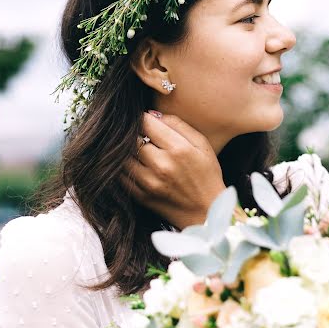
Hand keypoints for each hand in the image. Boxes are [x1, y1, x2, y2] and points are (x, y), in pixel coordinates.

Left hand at [121, 112, 225, 228]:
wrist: (206, 213)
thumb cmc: (207, 175)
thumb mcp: (202, 145)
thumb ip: (179, 125)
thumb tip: (153, 114)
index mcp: (179, 150)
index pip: (147, 123)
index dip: (143, 118)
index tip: (145, 120)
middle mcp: (162, 165)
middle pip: (132, 138)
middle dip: (134, 133)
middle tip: (140, 134)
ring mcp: (149, 183)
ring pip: (123, 156)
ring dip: (126, 150)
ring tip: (136, 148)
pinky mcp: (141, 196)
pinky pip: (121, 175)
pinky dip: (123, 167)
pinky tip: (134, 164)